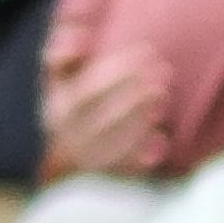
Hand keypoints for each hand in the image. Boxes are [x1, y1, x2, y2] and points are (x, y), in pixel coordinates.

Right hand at [33, 34, 178, 180]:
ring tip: (164, 97)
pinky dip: (143, 158)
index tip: (147, 51)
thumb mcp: (58, 83)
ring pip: (113, 146)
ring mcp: (90, 165)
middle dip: (134, 93)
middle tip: (165, 73)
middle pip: (101, 117)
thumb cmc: (73, 111)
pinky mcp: (110, 185)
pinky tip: (162, 141)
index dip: (118, 71)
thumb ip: (61, 55)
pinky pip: (125, 174)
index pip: (87, 90)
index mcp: (58, 112)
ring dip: (139, 120)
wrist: (71, 170)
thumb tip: (80, 37)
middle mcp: (70, 140)